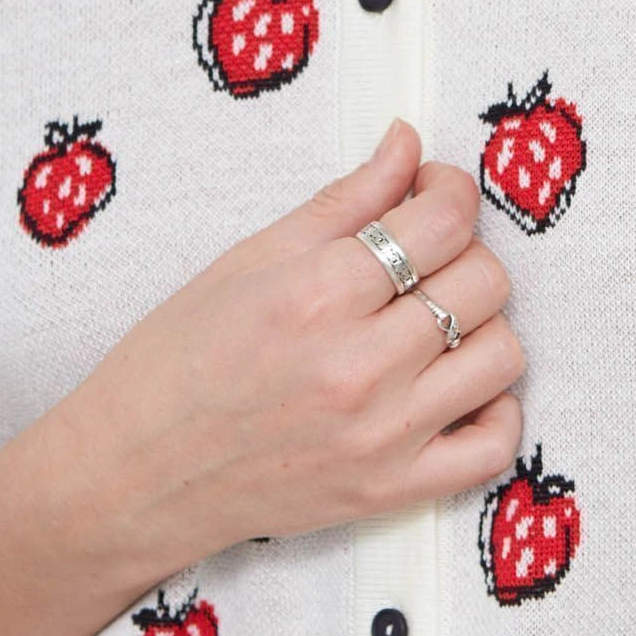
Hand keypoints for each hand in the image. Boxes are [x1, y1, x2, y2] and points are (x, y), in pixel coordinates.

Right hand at [44, 118, 523, 579]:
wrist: (132, 474)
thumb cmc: (177, 360)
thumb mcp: (250, 258)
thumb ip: (345, 200)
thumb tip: (407, 142)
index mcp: (319, 293)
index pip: (446, 220)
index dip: (451, 190)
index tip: (430, 191)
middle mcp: (359, 366)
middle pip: (484, 282)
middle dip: (463, 253)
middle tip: (424, 256)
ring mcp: (382, 436)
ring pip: (503, 355)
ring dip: (481, 326)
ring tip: (434, 323)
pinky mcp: (392, 492)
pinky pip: (494, 447)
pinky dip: (492, 411)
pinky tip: (452, 388)